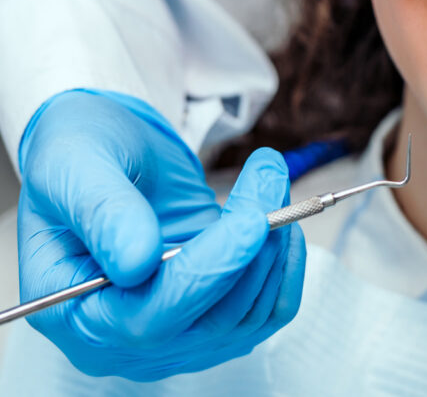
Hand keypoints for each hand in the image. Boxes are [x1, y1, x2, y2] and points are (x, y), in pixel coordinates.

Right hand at [18, 89, 304, 379]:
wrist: (105, 155)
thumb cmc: (77, 158)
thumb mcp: (73, 167)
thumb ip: (101, 212)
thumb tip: (136, 263)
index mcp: (77, 313)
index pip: (151, 318)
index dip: (208, 272)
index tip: (253, 220)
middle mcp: (125, 338)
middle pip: (212, 320)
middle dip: (253, 246)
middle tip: (268, 172)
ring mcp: (176, 331)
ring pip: (250, 313)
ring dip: (273, 245)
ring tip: (266, 177)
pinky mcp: (214, 311)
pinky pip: (270, 308)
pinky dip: (285, 262)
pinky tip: (275, 214)